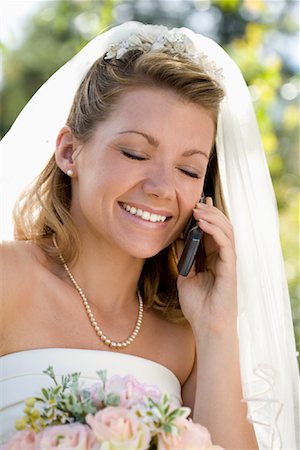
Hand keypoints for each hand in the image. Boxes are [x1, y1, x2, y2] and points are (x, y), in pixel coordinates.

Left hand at [177, 197, 236, 336]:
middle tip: (195, 202)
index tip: (195, 203)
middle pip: (221, 227)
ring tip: (197, 209)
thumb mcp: (185, 275)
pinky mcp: (230, 267)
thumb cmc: (197, 305)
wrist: (206, 325)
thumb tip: (177, 239)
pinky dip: (215, 230)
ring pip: (226, 230)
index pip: (212, 231)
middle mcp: (222, 257)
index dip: (206, 216)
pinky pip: (225, 243)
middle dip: (209, 212)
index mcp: (213, 258)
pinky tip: (202, 223)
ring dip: (212, 217)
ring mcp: (227, 261)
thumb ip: (185, 257)